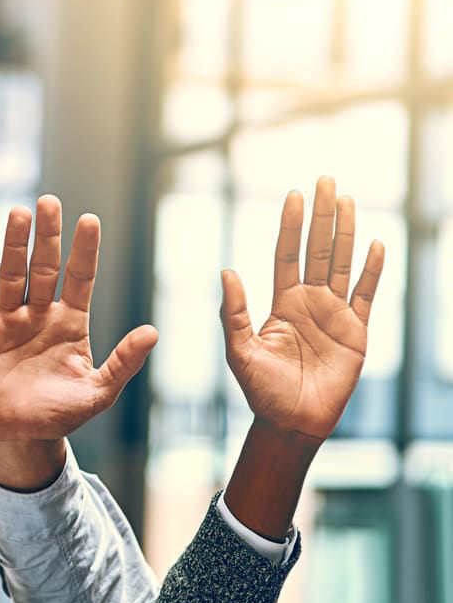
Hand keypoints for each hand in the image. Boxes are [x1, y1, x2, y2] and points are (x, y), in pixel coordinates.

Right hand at [0, 197, 156, 488]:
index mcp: (70, 325)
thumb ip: (123, 363)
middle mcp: (39, 316)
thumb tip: (152, 332)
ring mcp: (8, 322)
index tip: (89, 220)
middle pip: (44, 268)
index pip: (79, 279)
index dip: (84, 250)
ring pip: (11, 275)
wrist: (18, 439)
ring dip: (13, 245)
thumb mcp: (98, 393)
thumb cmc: (60, 418)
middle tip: (49, 202)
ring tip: (17, 213)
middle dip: (47, 236)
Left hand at [220, 176, 384, 439]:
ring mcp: (335, 315)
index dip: (291, 225)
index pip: (287, 255)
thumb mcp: (239, 351)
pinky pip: (366, 294)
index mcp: (281, 304)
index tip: (295, 195)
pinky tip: (376, 243)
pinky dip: (371, 270)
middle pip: (317, 249)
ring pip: (342, 263)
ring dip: (346, 232)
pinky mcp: (356, 332)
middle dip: (322, 216)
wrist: (291, 421)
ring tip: (349, 200)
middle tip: (326, 180)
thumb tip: (226, 271)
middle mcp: (309, 303)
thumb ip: (234, 312)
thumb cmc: (261, 391)